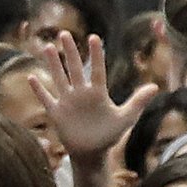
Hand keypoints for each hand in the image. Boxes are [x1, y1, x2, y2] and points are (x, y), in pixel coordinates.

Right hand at [23, 33, 155, 165]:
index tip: (94, 37)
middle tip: (65, 33)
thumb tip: (155, 87)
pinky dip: (39, 90)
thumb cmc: (109, 135)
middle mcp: (81, 93)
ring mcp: (67, 102)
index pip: (97, 70)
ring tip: (49, 47)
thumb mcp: (126, 118)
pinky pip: (46, 99)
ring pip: (59, 78)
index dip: (96, 54)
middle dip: (70, 52)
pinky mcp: (57, 114)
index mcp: (98, 93)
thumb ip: (137, 102)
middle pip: (75, 68)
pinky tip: (31, 77)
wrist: (92, 153)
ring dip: (54, 64)